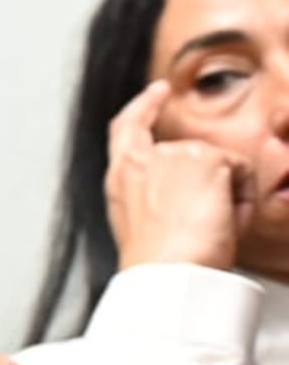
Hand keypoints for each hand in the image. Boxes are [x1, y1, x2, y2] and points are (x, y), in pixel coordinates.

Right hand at [106, 80, 251, 270]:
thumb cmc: (159, 264)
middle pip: (191, 154)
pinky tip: (226, 221)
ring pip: (218, 165)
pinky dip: (243, 200)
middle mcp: (141, 161)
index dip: (143, 106)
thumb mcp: (145, 227)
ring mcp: (172, 156)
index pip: (127, 128)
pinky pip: (242, 172)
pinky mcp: (205, 159)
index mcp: (120, 178)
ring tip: (212, 230)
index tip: (157, 91)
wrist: (167, 273)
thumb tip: (196, 189)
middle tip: (214, 223)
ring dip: (226, 195)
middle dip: (212, 182)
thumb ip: (156, 197)